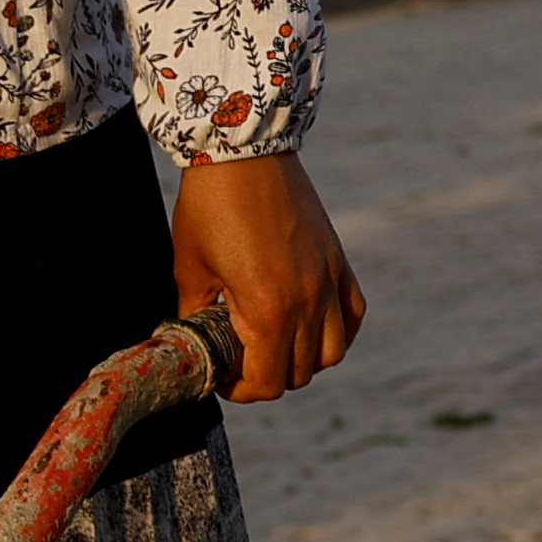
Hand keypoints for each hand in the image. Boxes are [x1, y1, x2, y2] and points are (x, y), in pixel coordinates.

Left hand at [166, 150, 365, 401]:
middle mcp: (308, 300)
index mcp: (267, 308)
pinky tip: (309, 326)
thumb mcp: (190, 269)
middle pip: (300, 373)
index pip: (268, 382)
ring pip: (332, 353)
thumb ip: (197, 316)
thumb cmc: (209, 206)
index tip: (221, 378)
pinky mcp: (340, 262)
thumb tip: (198, 344)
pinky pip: (352, 316)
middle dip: (267, 377)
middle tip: (239, 361)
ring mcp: (330, 281)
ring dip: (303, 360)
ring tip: (273, 345)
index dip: (240, 391)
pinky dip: (335, 331)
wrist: (244, 150)